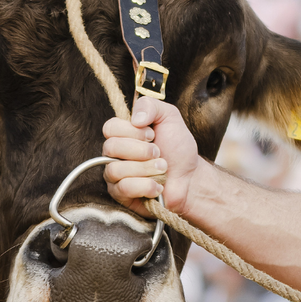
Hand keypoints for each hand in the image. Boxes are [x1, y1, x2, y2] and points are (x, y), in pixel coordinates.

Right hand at [102, 97, 201, 215]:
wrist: (191, 178)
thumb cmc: (178, 148)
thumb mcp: (170, 117)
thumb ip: (151, 106)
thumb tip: (135, 119)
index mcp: (122, 134)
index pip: (109, 128)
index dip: (132, 131)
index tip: (152, 135)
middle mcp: (114, 154)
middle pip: (110, 148)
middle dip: (141, 150)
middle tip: (159, 153)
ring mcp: (116, 176)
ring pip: (115, 170)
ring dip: (146, 169)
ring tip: (162, 169)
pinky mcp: (121, 195)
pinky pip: (123, 188)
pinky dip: (146, 186)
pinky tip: (158, 186)